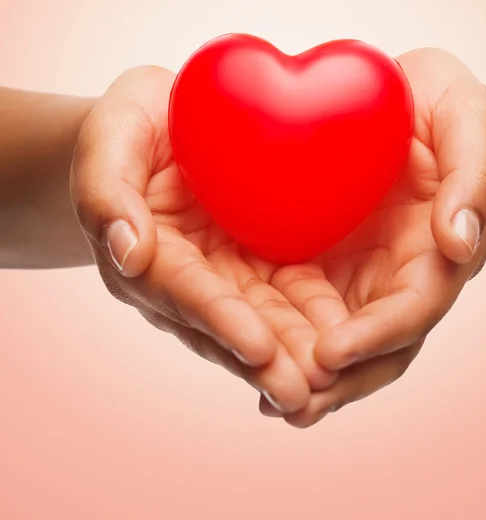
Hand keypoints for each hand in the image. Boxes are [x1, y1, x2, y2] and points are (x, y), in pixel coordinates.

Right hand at [70, 66, 343, 412]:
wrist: (167, 125)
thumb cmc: (135, 127)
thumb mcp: (113, 135)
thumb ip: (106, 190)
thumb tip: (128, 253)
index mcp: (149, 254)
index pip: (184, 291)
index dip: (220, 320)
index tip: (258, 349)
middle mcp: (188, 279)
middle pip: (227, 325)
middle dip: (265, 360)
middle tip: (303, 393)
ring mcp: (225, 277)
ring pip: (262, 322)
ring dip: (293, 356)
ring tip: (330, 385)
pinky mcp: (257, 266)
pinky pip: (288, 298)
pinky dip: (313, 323)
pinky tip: (345, 346)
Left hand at [262, 48, 485, 426]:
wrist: (406, 108)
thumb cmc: (445, 114)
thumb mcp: (470, 126)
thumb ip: (475, 178)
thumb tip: (459, 243)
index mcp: (435, 257)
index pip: (412, 311)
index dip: (376, 337)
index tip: (330, 355)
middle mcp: (395, 281)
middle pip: (373, 349)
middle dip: (336, 381)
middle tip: (289, 404)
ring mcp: (355, 279)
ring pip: (332, 341)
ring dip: (303, 374)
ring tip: (265, 398)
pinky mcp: (318, 266)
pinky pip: (298, 309)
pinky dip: (277, 336)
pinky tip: (246, 353)